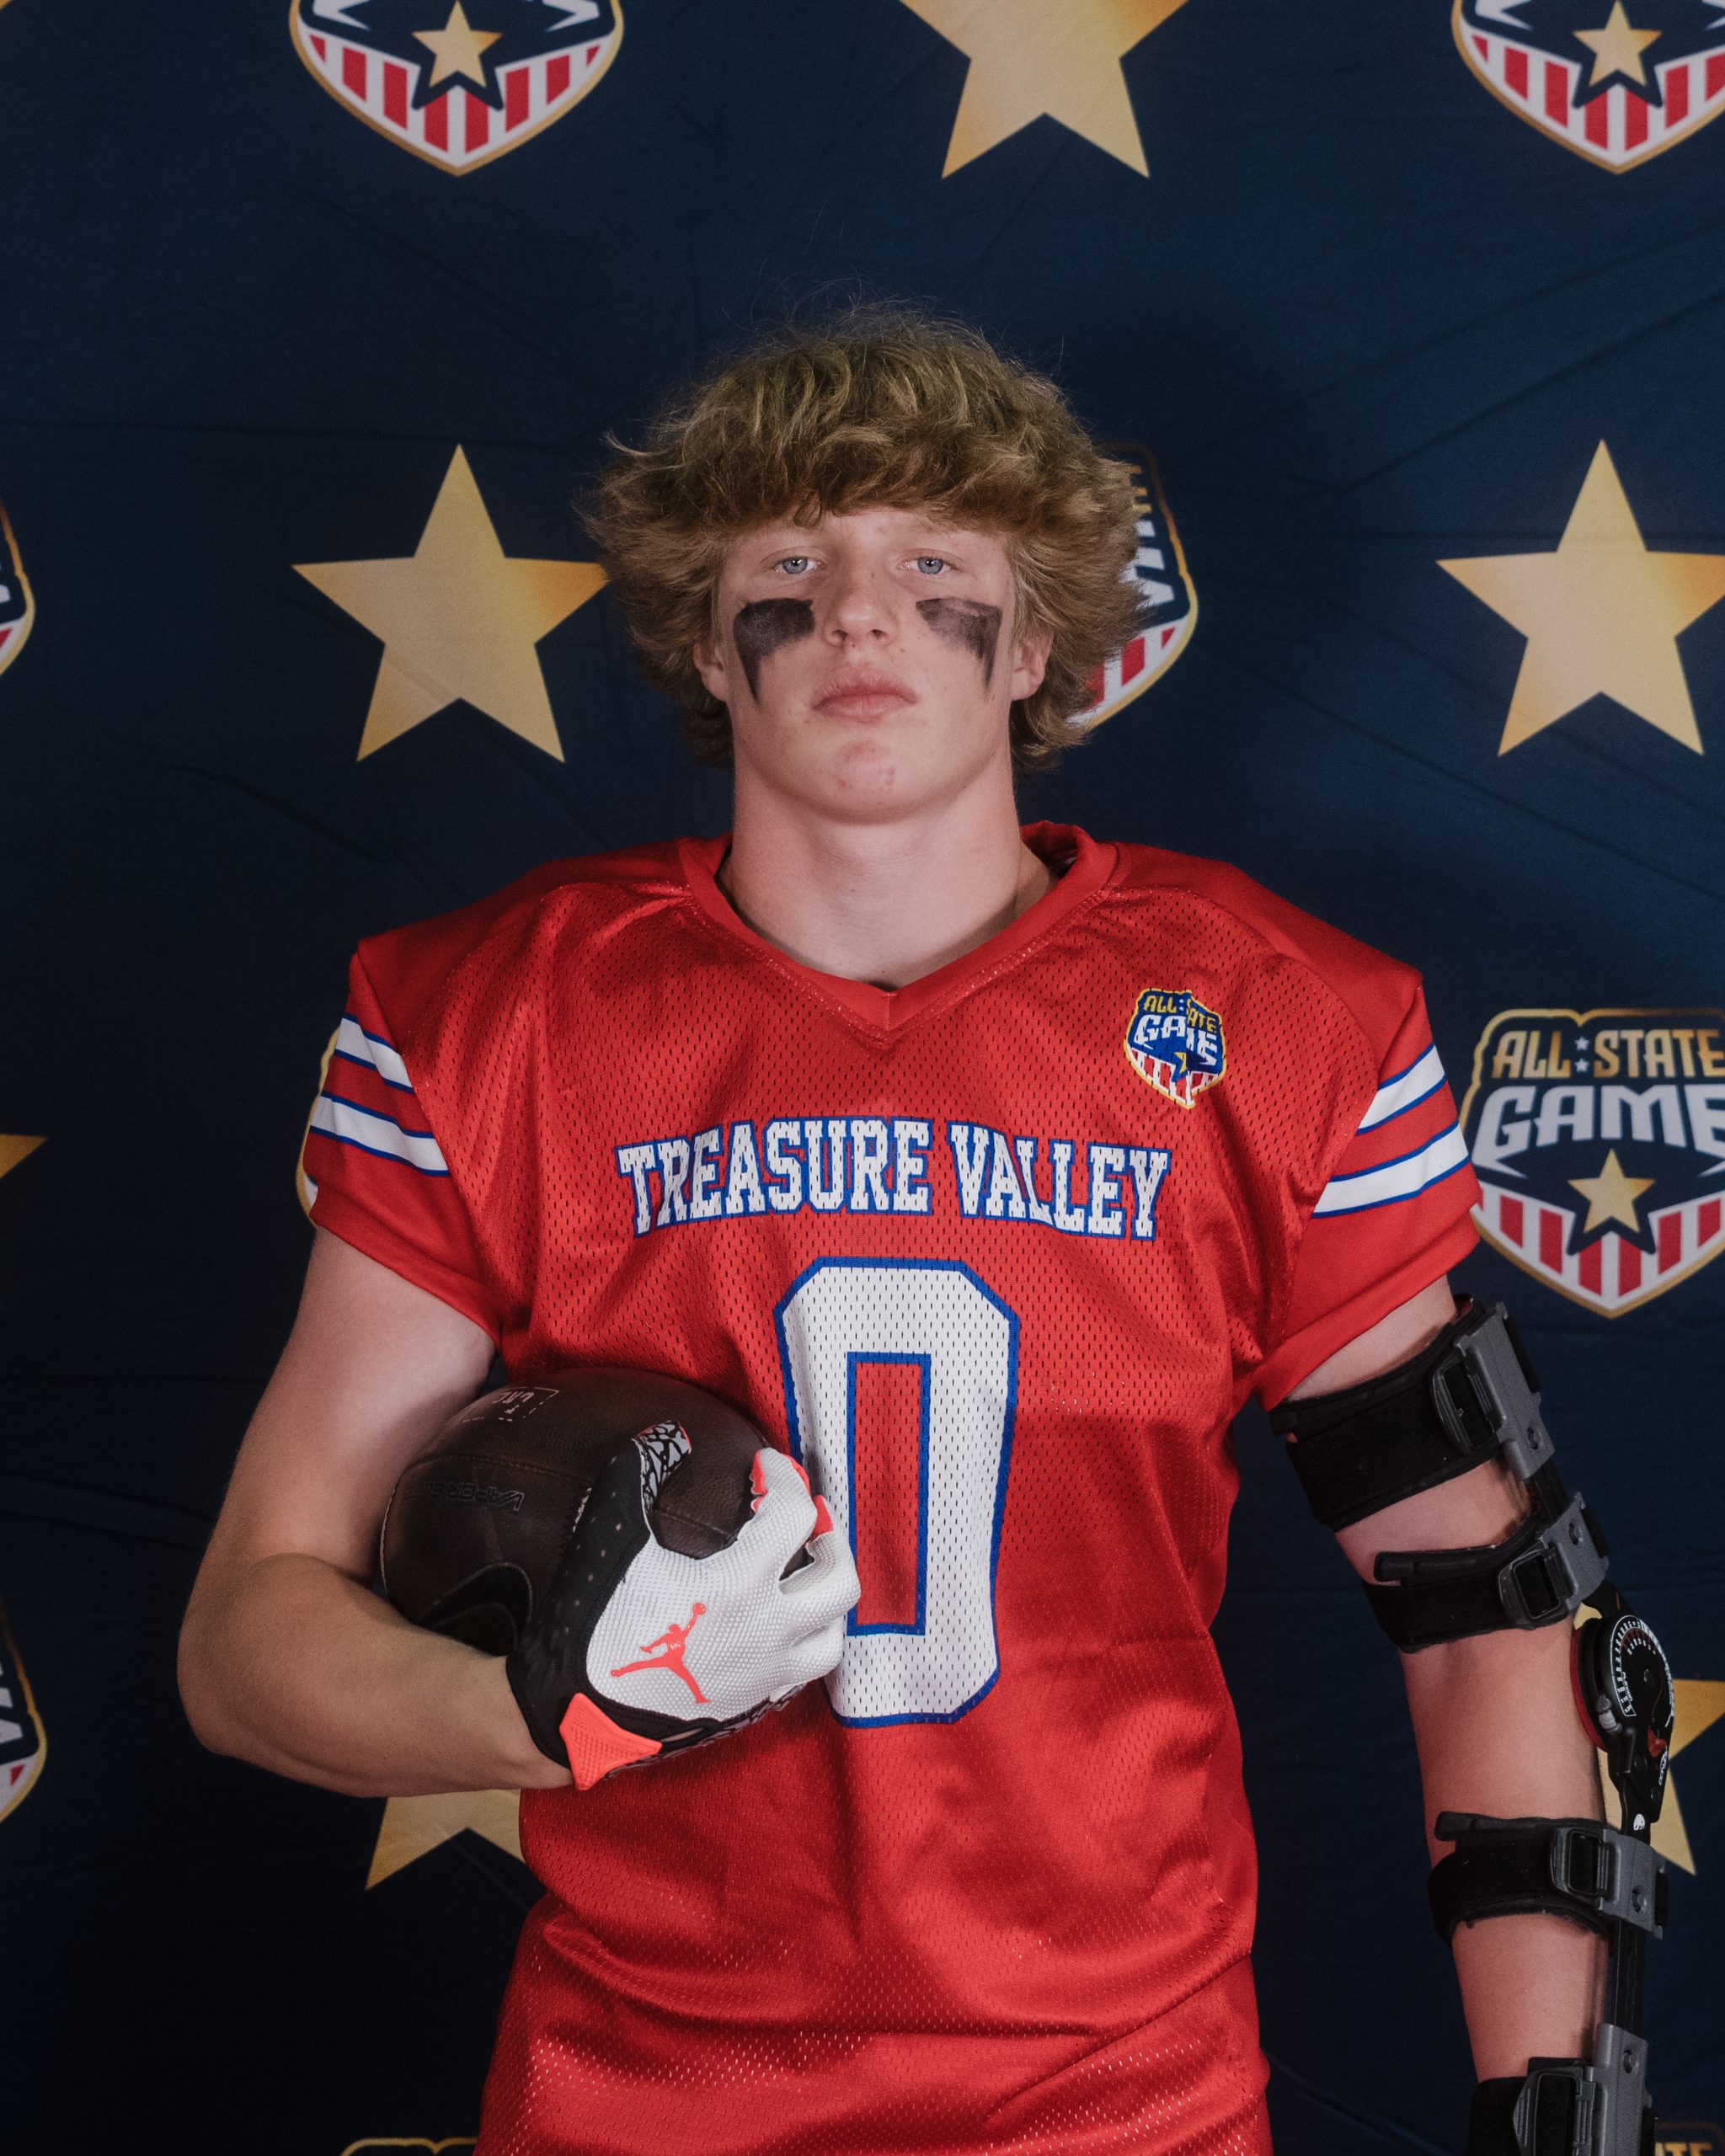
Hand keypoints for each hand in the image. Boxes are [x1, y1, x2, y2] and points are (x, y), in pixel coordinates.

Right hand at [507, 1434, 858, 1786]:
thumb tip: (667, 1436)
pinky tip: (774, 1622)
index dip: (784, 1477)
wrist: (573, 1715)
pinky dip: (802, 1639)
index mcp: (742, 1586)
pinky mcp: (750, 1706)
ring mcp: (765, 1676)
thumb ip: (637, 1473)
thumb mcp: (609, 1535)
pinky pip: (800, 1673)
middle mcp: (769, 1633)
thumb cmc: (593, 1625)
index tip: (762, 1465)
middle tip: (806, 1516)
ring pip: (831, 1636)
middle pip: (839, 1580)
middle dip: (829, 1537)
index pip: (794, 1514)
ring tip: (802, 1572)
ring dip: (826, 1598)